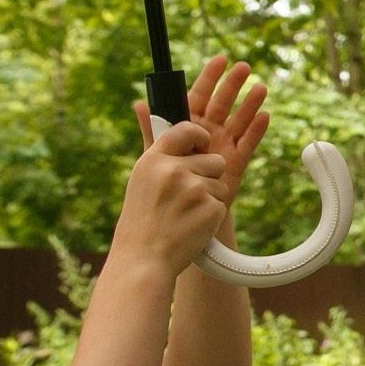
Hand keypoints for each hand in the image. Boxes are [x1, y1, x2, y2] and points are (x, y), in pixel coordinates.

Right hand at [112, 121, 229, 273]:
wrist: (143, 260)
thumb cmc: (144, 219)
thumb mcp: (142, 178)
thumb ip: (158, 149)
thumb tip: (144, 105)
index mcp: (154, 160)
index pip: (186, 130)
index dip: (199, 137)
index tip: (201, 146)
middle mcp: (173, 170)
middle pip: (214, 159)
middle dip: (207, 176)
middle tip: (183, 197)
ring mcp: (193, 189)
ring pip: (220, 182)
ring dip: (208, 197)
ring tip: (183, 213)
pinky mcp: (211, 208)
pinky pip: (221, 203)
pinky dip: (210, 215)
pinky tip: (191, 225)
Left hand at [135, 55, 269, 205]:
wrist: (181, 211)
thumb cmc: (166, 181)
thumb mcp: (155, 153)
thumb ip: (151, 128)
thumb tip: (139, 104)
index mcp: (188, 124)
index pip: (198, 94)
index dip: (209, 77)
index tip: (220, 60)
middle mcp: (208, 130)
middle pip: (223, 102)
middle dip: (233, 84)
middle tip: (243, 67)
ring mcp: (223, 144)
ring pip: (239, 119)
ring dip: (249, 103)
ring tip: (260, 89)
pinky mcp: (236, 161)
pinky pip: (247, 142)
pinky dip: (256, 130)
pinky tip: (263, 116)